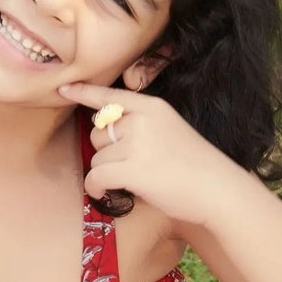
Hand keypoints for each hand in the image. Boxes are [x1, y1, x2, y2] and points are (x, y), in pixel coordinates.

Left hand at [59, 82, 227, 225]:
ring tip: (132, 181)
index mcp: (152, 107)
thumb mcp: (170, 130)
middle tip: (131, 166)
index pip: (111, 96)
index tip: (64, 89)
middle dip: (107, 152)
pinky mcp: (131, 169)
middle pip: (98, 133)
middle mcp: (142, 120)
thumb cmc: (195, 165)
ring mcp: (136, 144)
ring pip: (96, 158)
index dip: (84, 92)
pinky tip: (106, 193)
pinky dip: (96, 188)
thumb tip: (107, 134)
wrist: (217, 188)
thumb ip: (142, 126)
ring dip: (106, 173)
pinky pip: (95, 176)